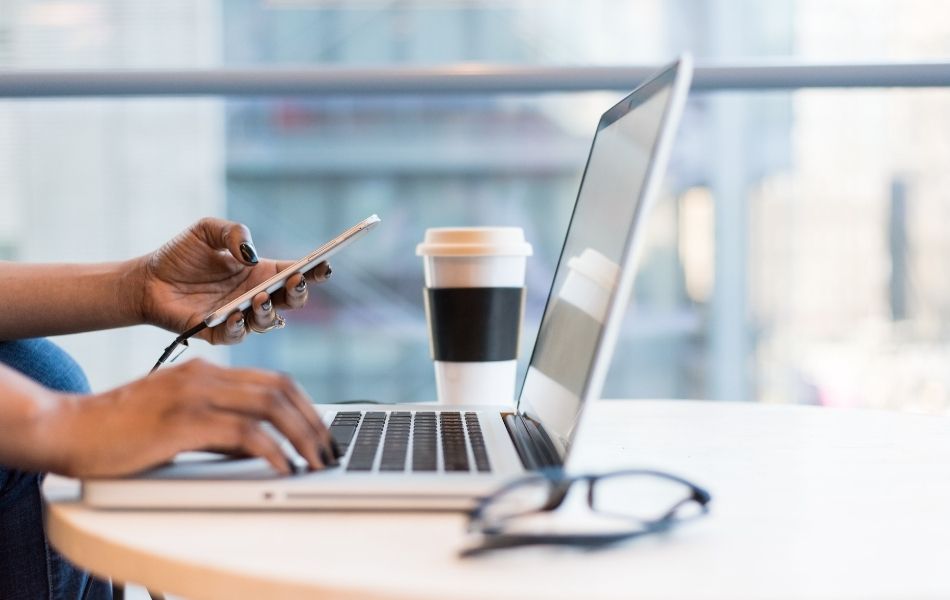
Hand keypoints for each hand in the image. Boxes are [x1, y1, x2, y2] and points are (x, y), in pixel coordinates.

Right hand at [42, 359, 337, 477]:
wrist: (67, 428)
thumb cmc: (119, 430)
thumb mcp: (178, 420)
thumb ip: (218, 426)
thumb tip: (259, 447)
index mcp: (206, 371)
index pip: (274, 380)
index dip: (306, 405)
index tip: (321, 432)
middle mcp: (205, 375)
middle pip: (280, 389)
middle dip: (313, 421)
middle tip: (328, 450)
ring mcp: (194, 395)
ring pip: (270, 406)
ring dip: (302, 436)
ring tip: (316, 462)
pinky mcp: (183, 421)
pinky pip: (243, 433)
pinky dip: (272, 450)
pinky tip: (283, 467)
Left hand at [136, 217, 331, 343]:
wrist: (146, 280)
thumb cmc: (180, 255)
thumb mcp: (207, 230)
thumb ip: (233, 232)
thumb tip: (251, 255)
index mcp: (260, 273)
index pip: (295, 273)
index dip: (314, 271)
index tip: (323, 265)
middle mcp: (255, 296)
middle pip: (291, 301)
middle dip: (299, 293)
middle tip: (295, 281)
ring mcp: (239, 317)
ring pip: (269, 322)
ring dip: (269, 311)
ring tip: (260, 298)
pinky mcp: (218, 333)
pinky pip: (237, 335)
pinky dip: (239, 326)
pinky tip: (235, 314)